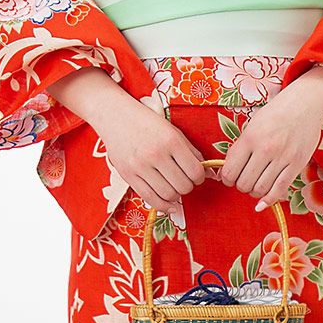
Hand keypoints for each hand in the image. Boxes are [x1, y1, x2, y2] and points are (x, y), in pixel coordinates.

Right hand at [97, 95, 204, 224]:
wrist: (115, 116)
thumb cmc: (146, 122)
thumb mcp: (173, 131)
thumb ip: (191, 151)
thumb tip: (207, 172)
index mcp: (171, 140)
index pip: (195, 171)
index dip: (200, 177)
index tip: (197, 175)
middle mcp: (156, 154)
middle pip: (183, 186)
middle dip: (188, 186)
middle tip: (185, 180)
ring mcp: (140, 166)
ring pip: (168, 194)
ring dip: (176, 195)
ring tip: (174, 187)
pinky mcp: (128, 175)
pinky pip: (150, 198)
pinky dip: (163, 205)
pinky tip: (169, 204)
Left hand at [219, 84, 322, 211]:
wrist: (305, 103)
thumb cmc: (276, 113)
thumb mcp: (252, 126)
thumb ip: (240, 148)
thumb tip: (226, 172)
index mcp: (250, 138)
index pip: (230, 171)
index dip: (227, 179)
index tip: (229, 178)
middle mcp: (266, 149)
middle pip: (244, 183)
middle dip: (241, 186)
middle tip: (244, 181)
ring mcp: (283, 158)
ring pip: (260, 189)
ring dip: (254, 192)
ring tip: (255, 185)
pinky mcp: (297, 164)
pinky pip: (279, 190)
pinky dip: (268, 200)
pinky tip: (262, 202)